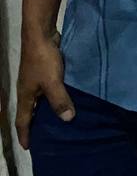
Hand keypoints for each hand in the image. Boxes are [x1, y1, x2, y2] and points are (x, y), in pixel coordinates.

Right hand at [16, 33, 73, 148]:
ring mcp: (35, 80)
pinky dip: (54, 97)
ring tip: (57, 120)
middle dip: (35, 125)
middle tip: (44, 137)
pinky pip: (48, 90)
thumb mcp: (52, 82)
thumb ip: (59, 100)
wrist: (41, 35)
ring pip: (39, 100)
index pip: (22, 120)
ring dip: (46, 110)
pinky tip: (65, 98)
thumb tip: (67, 119)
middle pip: (30, 112)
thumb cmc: (43, 60)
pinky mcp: (44, 72)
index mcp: (25, 96)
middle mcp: (27, 90)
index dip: (25, 134)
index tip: (28, 147)